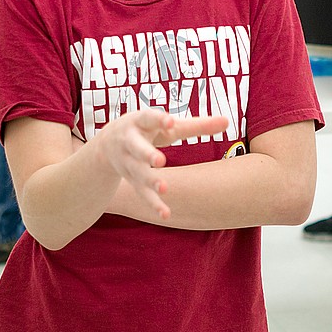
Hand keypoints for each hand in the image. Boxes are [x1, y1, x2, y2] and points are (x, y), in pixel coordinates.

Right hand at [95, 111, 230, 219]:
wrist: (105, 145)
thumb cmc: (146, 129)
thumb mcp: (166, 124)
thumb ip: (196, 125)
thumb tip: (227, 121)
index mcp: (140, 121)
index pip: (149, 118)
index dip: (159, 120)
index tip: (170, 121)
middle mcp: (130, 142)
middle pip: (137, 148)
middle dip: (147, 154)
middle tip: (160, 160)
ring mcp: (128, 162)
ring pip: (138, 173)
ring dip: (150, 181)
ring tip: (164, 188)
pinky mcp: (130, 180)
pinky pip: (141, 193)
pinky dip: (153, 203)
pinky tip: (166, 213)